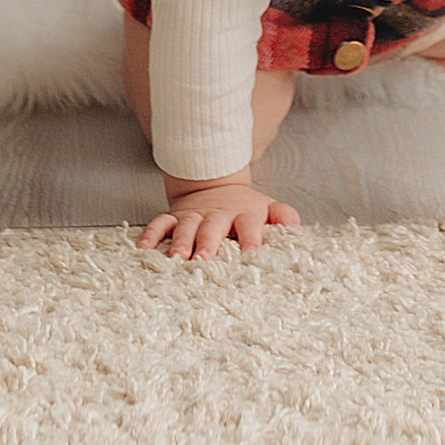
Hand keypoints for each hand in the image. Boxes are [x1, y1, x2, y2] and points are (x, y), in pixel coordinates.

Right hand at [139, 178, 298, 260]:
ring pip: (186, 227)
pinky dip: (151, 234)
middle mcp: (218, 215)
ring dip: (181, 242)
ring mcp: (195, 215)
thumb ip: (286, 218)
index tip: (252, 255)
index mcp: (244, 214)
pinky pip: (161, 223)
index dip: (252, 238)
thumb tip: (302, 233)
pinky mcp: (176, 216)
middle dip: (208, 243)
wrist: (215, 185)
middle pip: (213, 227)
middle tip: (204, 259)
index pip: (250, 226)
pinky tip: (142, 248)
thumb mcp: (269, 208)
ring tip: (176, 259)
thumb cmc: (246, 208)